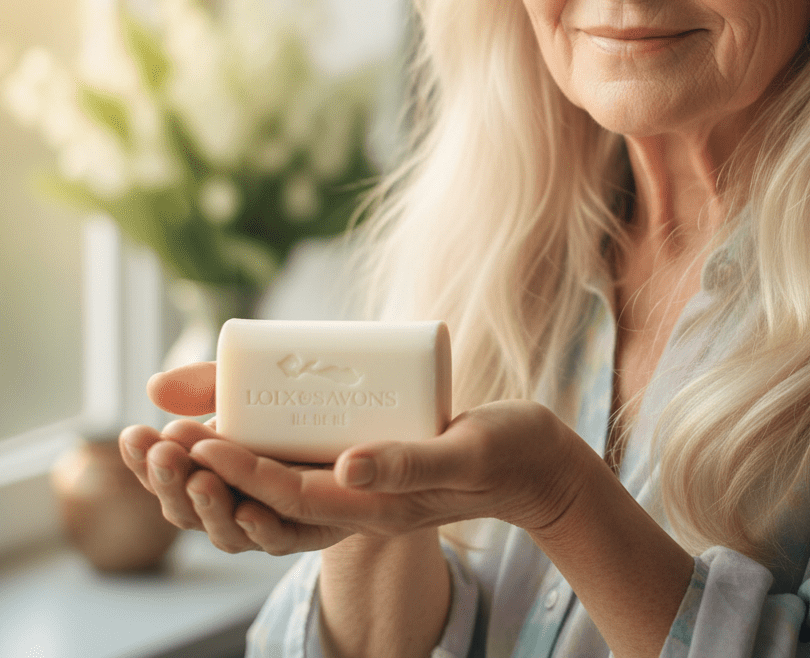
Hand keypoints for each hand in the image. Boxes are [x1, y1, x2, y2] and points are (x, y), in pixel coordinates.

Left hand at [120, 362, 590, 556]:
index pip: (289, 495)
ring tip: (186, 421)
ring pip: (280, 475)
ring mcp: (362, 478)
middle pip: (270, 491)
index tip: (198, 439)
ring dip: (230, 456)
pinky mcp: (370, 456)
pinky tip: (247, 410)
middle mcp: (357, 497)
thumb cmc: (508, 455)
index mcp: (374, 506)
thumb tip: (346, 465)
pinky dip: (268, 439)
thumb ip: (413, 462)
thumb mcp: (465, 454)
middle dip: (216, 468)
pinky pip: (307, 455)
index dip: (240, 470)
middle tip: (168, 429)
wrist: (534, 462)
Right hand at [120, 362, 349, 554]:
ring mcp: (274, 515)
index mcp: (214, 466)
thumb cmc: (309, 396)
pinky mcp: (318, 524)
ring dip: (211, 507)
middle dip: (170, 484)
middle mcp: (237, 498)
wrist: (385, 408)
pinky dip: (264, 528)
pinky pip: (285, 537)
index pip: (165, 475)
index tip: (134, 433)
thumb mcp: (257, 381)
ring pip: (230, 531)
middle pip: (188, 509)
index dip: (143, 462)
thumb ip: (211, 383)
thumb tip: (154, 387)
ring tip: (202, 479)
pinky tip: (250, 510)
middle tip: (165, 454)